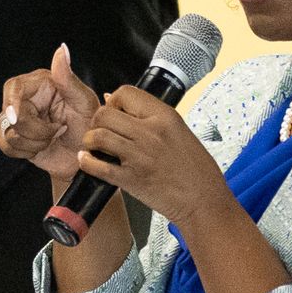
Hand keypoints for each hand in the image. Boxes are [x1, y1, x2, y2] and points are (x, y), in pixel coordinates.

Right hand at [0, 44, 99, 183]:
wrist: (89, 154)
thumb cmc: (90, 125)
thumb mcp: (84, 102)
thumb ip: (68, 78)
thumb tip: (61, 49)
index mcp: (41, 84)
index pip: (14, 87)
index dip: (11, 101)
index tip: (17, 117)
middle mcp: (27, 99)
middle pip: (9, 114)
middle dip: (35, 130)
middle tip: (59, 129)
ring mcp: (19, 120)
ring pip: (7, 132)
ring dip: (33, 142)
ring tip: (53, 139)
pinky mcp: (16, 139)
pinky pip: (5, 146)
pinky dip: (24, 151)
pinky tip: (42, 148)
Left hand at [77, 85, 231, 225]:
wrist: (204, 199)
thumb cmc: (195, 168)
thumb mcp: (179, 130)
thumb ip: (150, 116)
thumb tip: (114, 99)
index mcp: (165, 116)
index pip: (126, 93)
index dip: (114, 101)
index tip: (115, 112)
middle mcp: (151, 133)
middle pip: (105, 114)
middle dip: (97, 121)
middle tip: (100, 130)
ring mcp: (140, 156)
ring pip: (98, 136)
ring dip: (89, 141)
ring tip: (93, 146)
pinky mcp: (132, 179)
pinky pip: (98, 166)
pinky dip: (87, 162)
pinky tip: (88, 161)